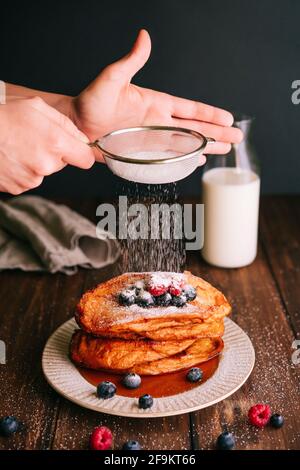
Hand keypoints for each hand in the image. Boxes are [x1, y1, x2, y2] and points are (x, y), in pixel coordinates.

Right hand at [0, 97, 94, 194]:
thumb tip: (82, 138)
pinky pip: (29, 179)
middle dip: (54, 153)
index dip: (81, 152)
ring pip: (45, 171)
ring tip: (18, 146)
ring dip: (37, 161)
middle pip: (63, 164)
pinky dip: (23, 170)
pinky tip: (11, 157)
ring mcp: (31, 179)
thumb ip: (65, 123)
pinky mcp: (19, 188)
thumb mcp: (36, 107)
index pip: (86, 159)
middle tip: (34, 139)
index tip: (75, 148)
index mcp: (54, 143)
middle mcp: (46, 164)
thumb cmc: (2, 117)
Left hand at [70, 30, 242, 156]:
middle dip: (217, 134)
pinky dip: (184, 160)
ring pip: (186, 144)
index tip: (228, 118)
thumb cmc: (90, 102)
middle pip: (194, 129)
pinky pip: (169, 157)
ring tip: (224, 151)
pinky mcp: (143, 152)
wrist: (75, 126)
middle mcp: (158, 122)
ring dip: (206, 148)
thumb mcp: (111, 79)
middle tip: (236, 139)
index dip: (209, 114)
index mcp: (155, 104)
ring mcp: (152, 138)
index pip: (189, 109)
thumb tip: (143, 37)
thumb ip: (130, 62)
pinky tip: (196, 163)